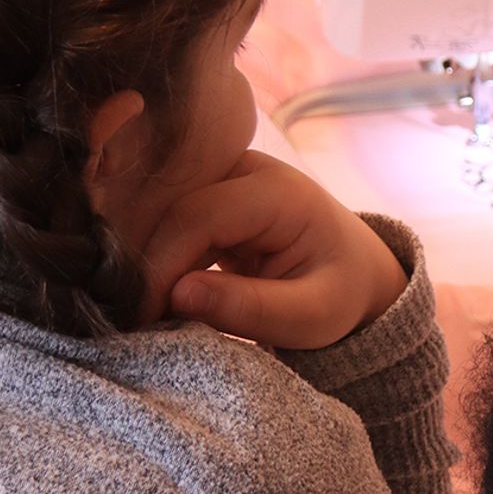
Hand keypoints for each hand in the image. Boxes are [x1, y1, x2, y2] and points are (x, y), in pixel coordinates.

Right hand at [140, 150, 407, 349]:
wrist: (356, 272)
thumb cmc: (340, 293)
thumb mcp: (312, 315)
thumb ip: (252, 308)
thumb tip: (178, 295)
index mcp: (279, 191)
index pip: (199, 217)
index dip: (163, 266)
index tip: (143, 318)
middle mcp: (247, 169)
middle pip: (172, 210)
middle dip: (148, 267)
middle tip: (136, 324)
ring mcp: (224, 175)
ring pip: (160, 214)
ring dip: (147, 264)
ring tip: (145, 315)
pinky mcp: (209, 191)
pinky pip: (166, 220)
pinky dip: (156, 259)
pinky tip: (156, 297)